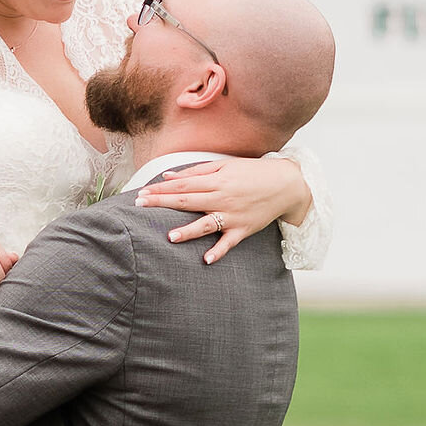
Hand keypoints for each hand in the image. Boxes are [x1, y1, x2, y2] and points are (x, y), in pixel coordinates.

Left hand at [134, 153, 310, 262]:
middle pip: (187, 201)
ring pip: (206, 224)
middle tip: (139, 206)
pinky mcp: (243, 230)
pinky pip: (229, 243)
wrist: (286, 184)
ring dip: (188, 231)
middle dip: (162, 203)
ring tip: (170, 237)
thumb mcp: (225, 165)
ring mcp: (233, 216)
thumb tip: (169, 177)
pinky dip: (218, 252)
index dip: (160, 189)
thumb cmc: (253, 172)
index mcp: (216, 180)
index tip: (141, 193)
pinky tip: (206, 260)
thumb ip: (196, 170)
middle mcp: (222, 198)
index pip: (182, 184)